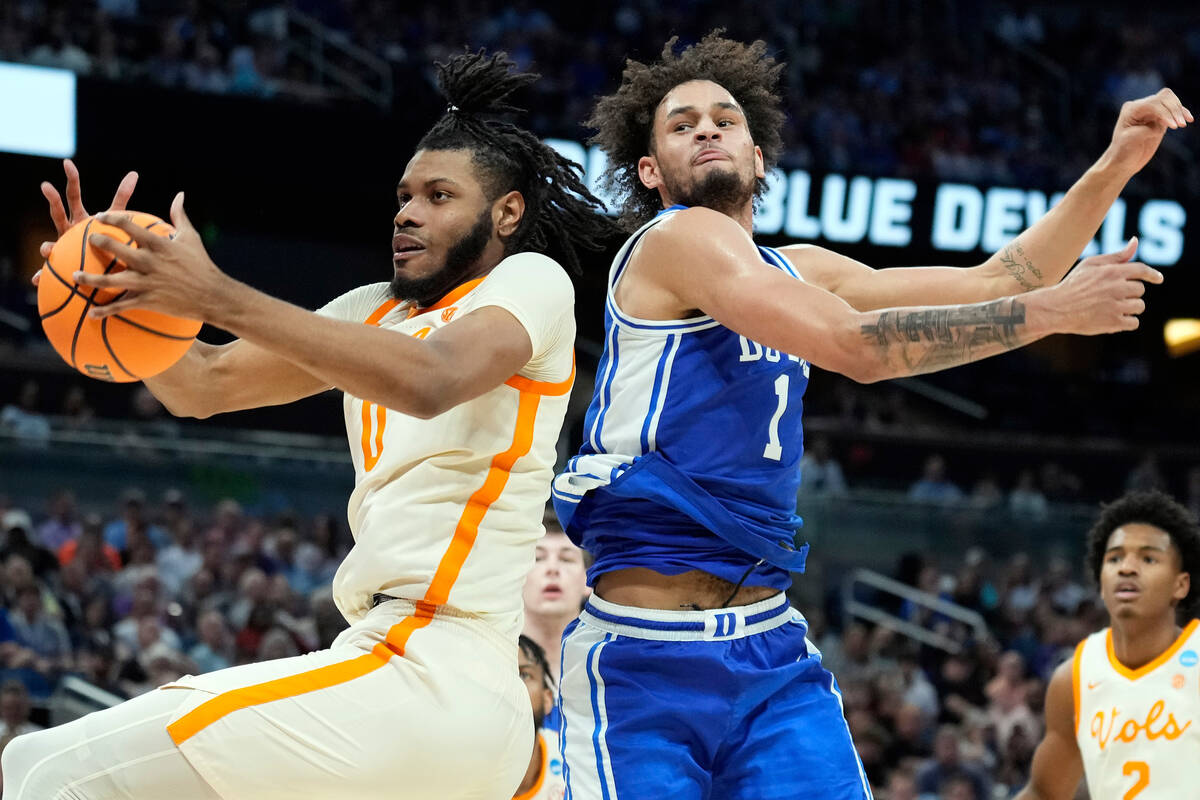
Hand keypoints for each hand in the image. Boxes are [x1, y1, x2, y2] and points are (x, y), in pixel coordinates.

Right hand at [33, 159, 138, 286]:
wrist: (98, 265)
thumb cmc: (106, 237)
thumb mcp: (115, 218)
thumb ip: (122, 198)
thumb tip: (134, 173)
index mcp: (80, 218)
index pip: (73, 195)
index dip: (71, 179)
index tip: (67, 163)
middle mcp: (67, 231)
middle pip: (57, 213)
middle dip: (52, 200)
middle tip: (47, 186)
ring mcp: (61, 248)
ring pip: (49, 245)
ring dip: (47, 247)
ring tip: (48, 250)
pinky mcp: (60, 266)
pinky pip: (50, 273)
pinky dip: (44, 277)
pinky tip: (40, 280)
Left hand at [76, 192, 229, 321]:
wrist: (213, 295)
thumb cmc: (202, 265)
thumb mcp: (192, 237)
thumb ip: (180, 216)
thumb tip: (178, 195)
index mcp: (158, 245)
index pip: (128, 225)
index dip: (111, 218)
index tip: (99, 217)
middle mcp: (149, 262)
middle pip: (115, 248)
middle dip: (97, 242)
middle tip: (88, 240)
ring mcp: (147, 283)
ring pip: (111, 280)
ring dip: (90, 279)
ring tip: (76, 275)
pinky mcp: (147, 301)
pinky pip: (121, 306)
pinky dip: (105, 311)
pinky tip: (91, 313)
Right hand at [1048, 237, 1162, 334]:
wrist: (1055, 308)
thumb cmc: (1073, 285)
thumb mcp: (1091, 265)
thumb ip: (1117, 256)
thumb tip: (1136, 241)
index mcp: (1112, 271)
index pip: (1142, 270)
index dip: (1152, 274)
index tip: (1158, 279)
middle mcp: (1117, 288)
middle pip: (1140, 290)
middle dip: (1130, 293)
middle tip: (1112, 296)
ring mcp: (1116, 306)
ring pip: (1139, 306)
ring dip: (1129, 308)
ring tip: (1110, 308)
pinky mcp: (1113, 323)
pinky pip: (1134, 323)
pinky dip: (1126, 322)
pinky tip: (1113, 319)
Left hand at [1106, 88, 1191, 176]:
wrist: (1123, 162)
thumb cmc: (1122, 151)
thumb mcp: (1131, 139)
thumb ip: (1147, 129)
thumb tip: (1160, 125)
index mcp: (1131, 109)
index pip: (1152, 103)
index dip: (1164, 112)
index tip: (1173, 126)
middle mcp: (1141, 107)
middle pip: (1164, 98)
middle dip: (1173, 110)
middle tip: (1180, 125)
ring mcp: (1151, 112)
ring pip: (1170, 102)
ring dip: (1179, 111)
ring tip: (1184, 123)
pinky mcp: (1159, 119)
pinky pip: (1173, 111)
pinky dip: (1182, 113)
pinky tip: (1189, 119)